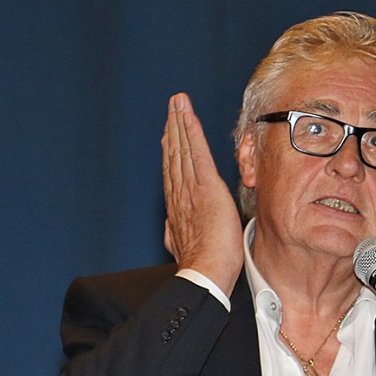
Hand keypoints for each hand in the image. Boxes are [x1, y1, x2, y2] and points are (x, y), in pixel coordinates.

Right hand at [162, 93, 243, 296]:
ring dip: (180, 122)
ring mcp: (191, 189)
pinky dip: (191, 131)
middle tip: (173, 106)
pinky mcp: (206, 187)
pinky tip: (187, 114)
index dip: (170, 150)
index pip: (173, 172)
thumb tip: (170, 230)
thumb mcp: (183, 246)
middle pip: (174, 154)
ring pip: (182, 149)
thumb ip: (175, 233)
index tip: (169, 132)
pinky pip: (196, 153)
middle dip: (173, 128)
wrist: (205, 273)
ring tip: (178, 102)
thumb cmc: (203, 267)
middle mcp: (179, 194)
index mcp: (177, 208)